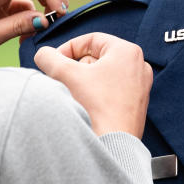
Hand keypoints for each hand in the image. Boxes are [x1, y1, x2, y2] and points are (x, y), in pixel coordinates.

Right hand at [34, 33, 152, 136]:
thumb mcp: (67, 76)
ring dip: (83, 80)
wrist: (113, 144)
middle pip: (97, 56)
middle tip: (61, 78)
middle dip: (75, 67)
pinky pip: (111, 89)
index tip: (55, 61)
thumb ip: (50, 58)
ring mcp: (139, 85)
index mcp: (127, 51)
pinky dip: (95, 92)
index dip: (68, 48)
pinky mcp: (135, 102)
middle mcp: (138, 65)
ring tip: (73, 93)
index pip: (90, 39)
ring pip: (103, 74)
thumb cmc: (98, 108)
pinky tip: (85, 105)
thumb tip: (43, 54)